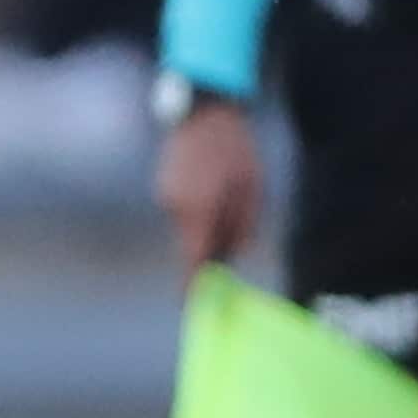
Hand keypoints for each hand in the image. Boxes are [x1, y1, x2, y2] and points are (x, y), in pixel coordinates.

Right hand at [154, 102, 263, 274]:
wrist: (205, 111)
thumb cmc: (236, 150)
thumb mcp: (253, 190)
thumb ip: (244, 227)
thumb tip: (234, 255)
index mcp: (198, 211)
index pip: (192, 260)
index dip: (193, 286)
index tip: (195, 305)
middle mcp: (175, 208)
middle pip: (190, 245)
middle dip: (210, 252)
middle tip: (233, 247)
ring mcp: (166, 195)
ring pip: (186, 228)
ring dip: (206, 229)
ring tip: (230, 204)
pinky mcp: (164, 185)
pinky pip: (182, 211)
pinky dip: (198, 213)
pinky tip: (215, 192)